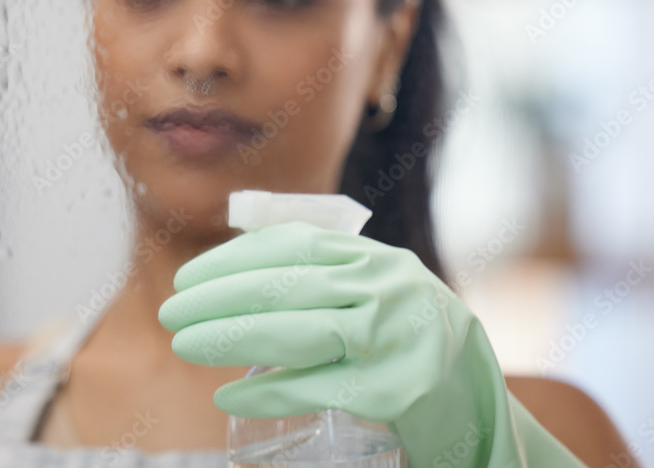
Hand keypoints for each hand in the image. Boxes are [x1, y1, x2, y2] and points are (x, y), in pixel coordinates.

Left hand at [158, 220, 585, 466]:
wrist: (483, 410)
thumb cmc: (416, 346)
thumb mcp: (381, 293)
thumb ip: (325, 276)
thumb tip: (242, 268)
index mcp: (379, 259)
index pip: (294, 244)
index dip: (233, 258)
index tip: (189, 277)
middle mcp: (388, 289)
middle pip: (286, 286)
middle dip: (217, 297)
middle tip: (169, 312)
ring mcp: (395, 340)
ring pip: (299, 331)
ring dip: (231, 336)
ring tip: (183, 344)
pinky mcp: (396, 392)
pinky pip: (319, 387)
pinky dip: (268, 390)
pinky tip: (227, 394)